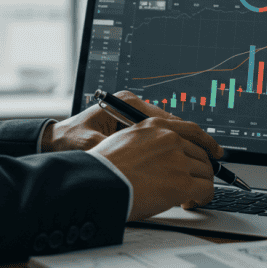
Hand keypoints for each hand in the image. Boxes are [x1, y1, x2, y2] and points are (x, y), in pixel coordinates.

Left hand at [42, 90, 211, 151]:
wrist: (53, 142)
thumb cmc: (69, 142)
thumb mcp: (92, 147)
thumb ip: (114, 151)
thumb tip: (135, 161)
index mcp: (126, 104)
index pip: (167, 118)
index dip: (190, 136)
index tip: (207, 149)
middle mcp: (132, 106)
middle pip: (173, 123)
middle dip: (193, 141)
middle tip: (212, 157)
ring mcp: (132, 114)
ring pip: (168, 129)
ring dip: (184, 146)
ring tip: (202, 162)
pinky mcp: (130, 125)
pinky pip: (158, 135)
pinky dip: (171, 148)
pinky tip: (180, 163)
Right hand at [88, 115, 223, 221]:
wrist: (97, 184)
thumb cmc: (102, 168)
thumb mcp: (123, 141)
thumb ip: (146, 143)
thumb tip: (158, 157)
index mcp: (155, 126)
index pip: (192, 130)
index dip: (207, 143)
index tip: (215, 151)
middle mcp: (169, 139)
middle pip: (201, 154)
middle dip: (200, 171)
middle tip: (194, 183)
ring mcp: (177, 160)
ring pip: (205, 173)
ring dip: (200, 186)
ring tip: (189, 197)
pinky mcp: (181, 182)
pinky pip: (205, 189)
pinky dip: (202, 198)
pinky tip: (191, 203)